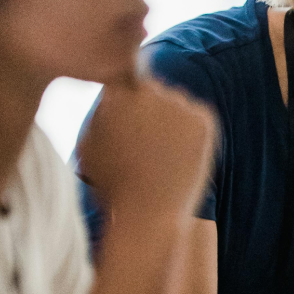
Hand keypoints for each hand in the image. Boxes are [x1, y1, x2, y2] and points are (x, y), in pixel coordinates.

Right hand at [76, 79, 215, 216]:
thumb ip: (101, 111)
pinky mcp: (205, 118)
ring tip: (162, 157)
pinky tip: (180, 157)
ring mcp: (180, 102)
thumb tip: (111, 89)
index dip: (128, 103)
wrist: (149, 214)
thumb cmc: (113, 185)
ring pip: (177, 103)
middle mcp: (149, 90)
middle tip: (148, 145)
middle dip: (151, 110)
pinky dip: (193, 133)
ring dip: (172, 121)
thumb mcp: (89, 145)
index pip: (125, 78)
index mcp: (116, 92)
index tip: (130, 125)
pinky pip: (198, 116)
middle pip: (153, 89)